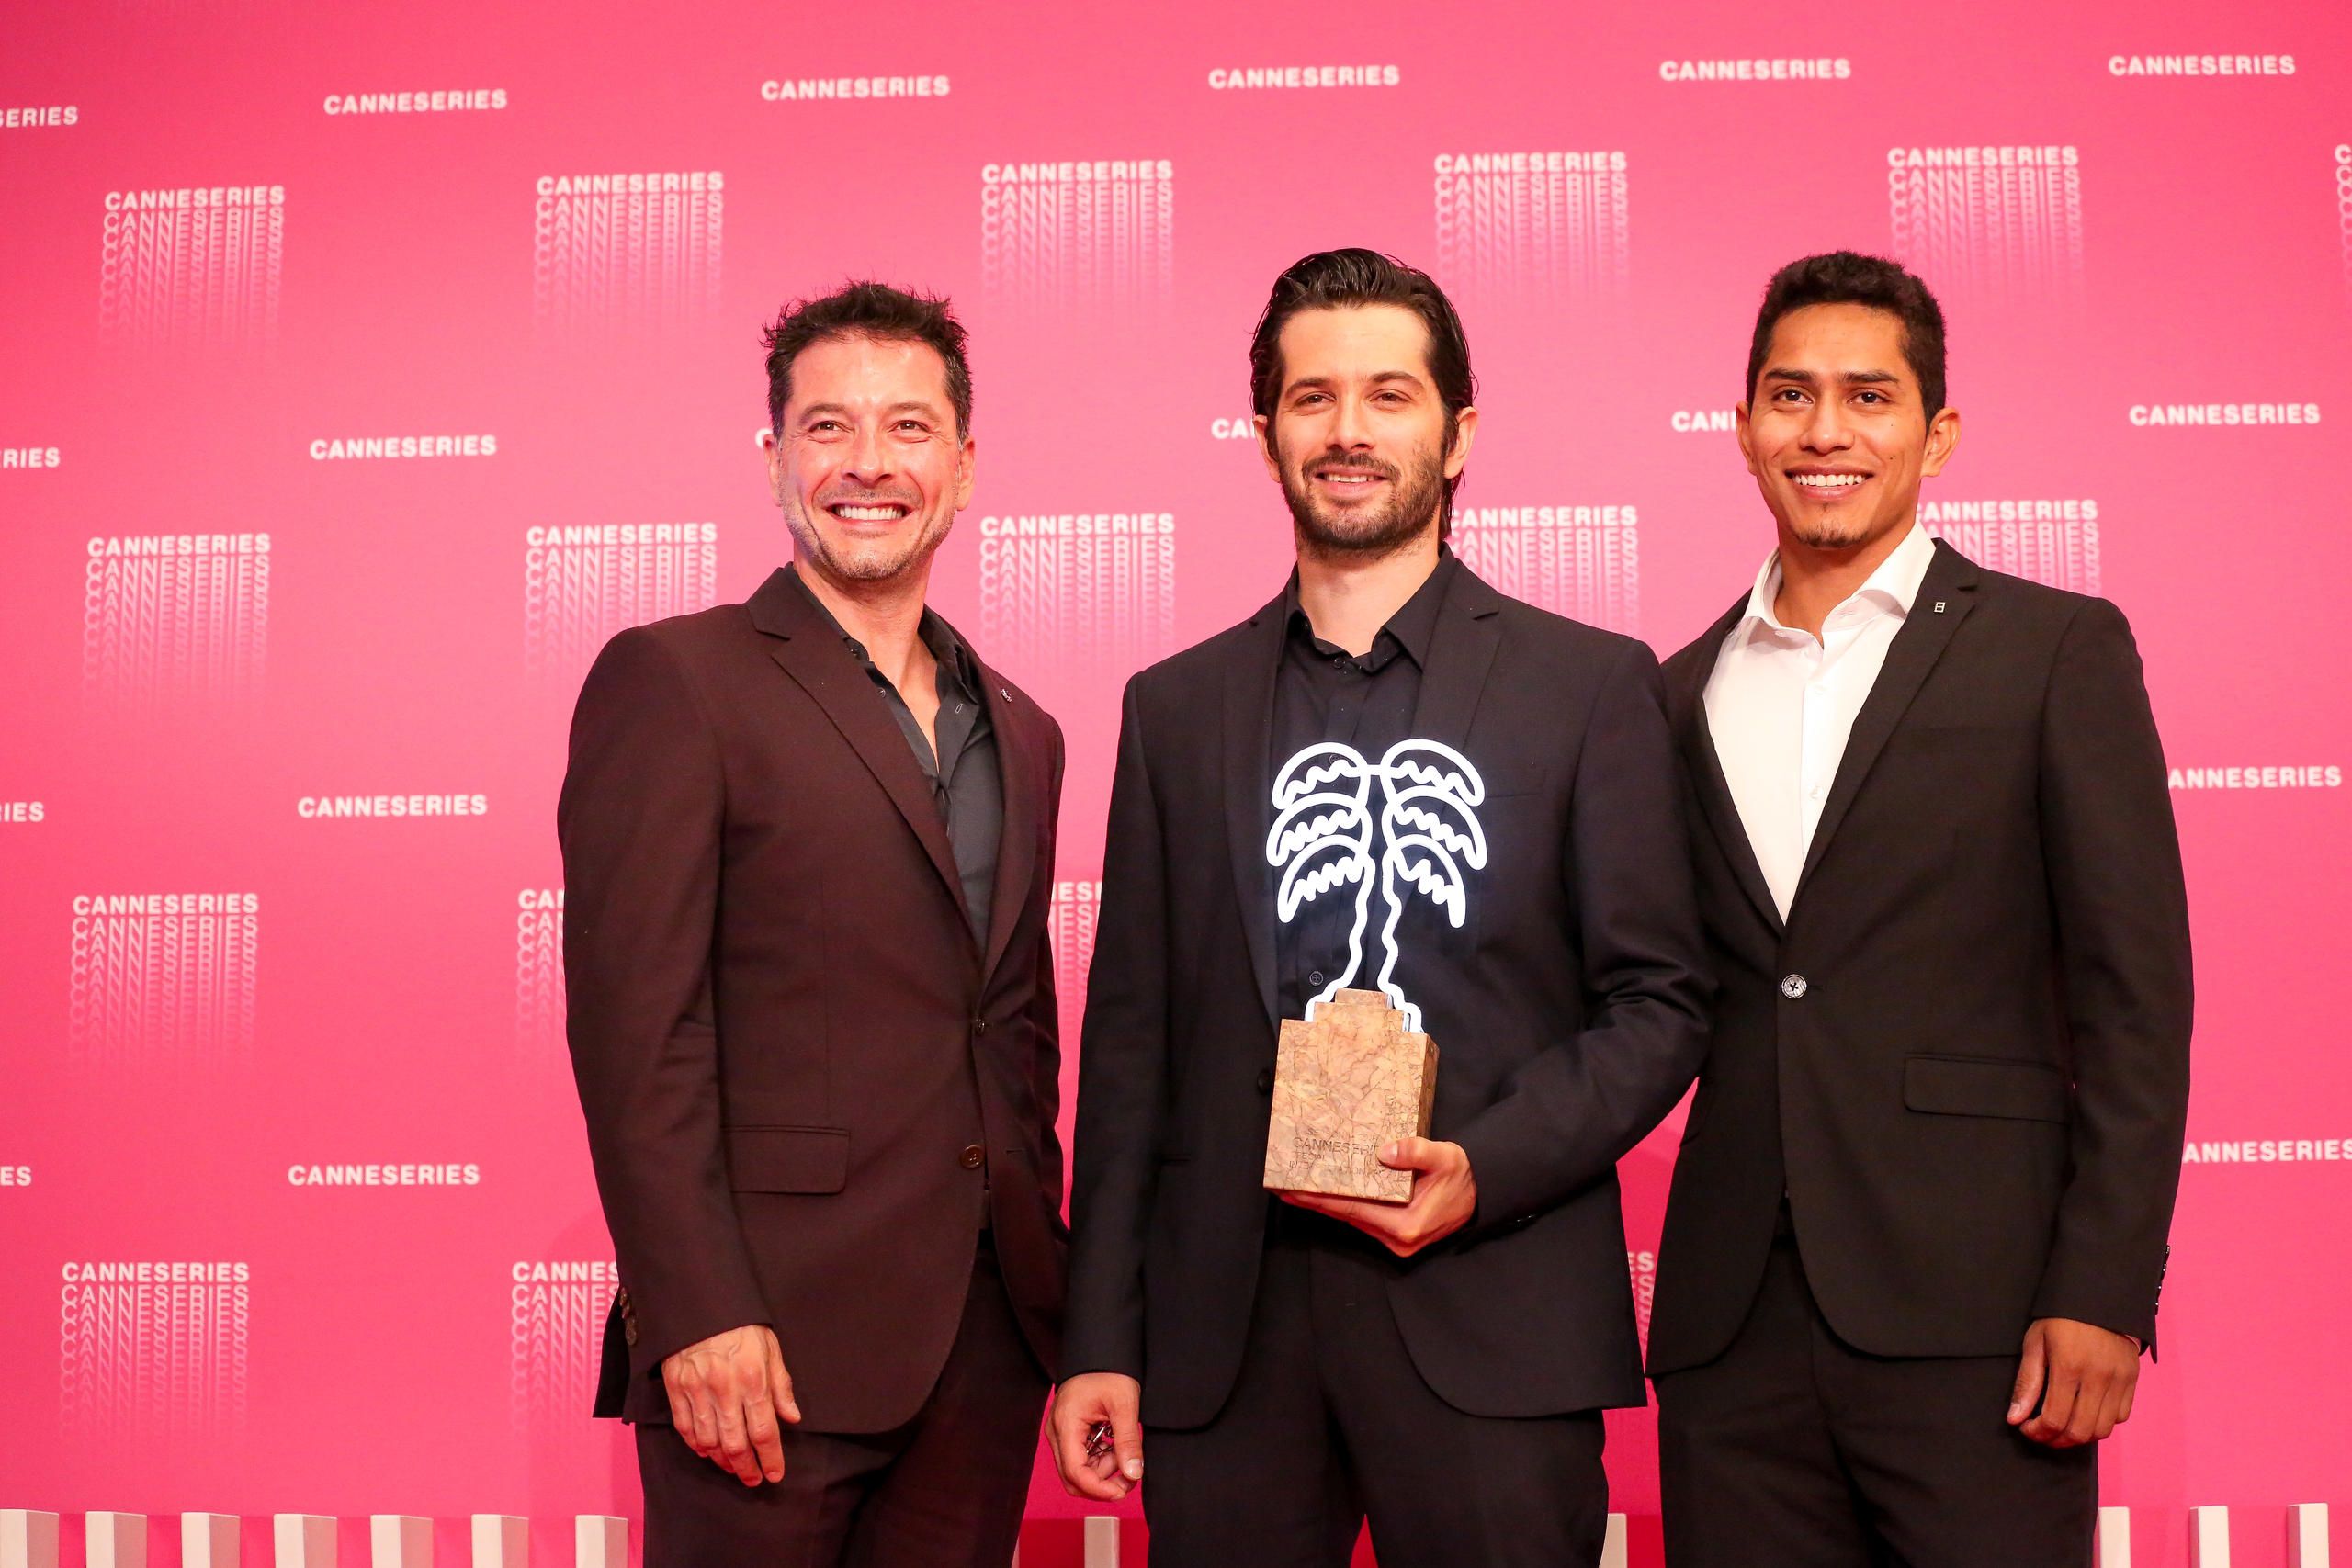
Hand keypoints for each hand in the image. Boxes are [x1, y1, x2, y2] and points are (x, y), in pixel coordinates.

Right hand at [662, 1324, 799, 1484]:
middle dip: (746, 1468)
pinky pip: (685, 1428)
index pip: (764, 1431)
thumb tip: (792, 1417)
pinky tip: (707, 1451)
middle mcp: (724, 1390)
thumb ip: (781, 1385)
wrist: (700, 1303)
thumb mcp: (770, 1348)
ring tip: (733, 1467)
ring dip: (722, 1461)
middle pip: (735, 1444)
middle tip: (753, 1479)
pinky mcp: (676, 1389)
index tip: (775, 1474)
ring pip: (709, 1442)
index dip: (771, 1458)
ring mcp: (697, 1391)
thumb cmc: (740, 1325)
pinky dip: (697, 1446)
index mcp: (752, 1379)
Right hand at [1050, 1372, 1143, 1500]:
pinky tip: (1113, 1444)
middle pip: (1072, 1478)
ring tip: (1123, 1448)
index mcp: (1066, 1425)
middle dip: (1102, 1483)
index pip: (1075, 1472)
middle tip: (1129, 1474)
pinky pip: (1080, 1458)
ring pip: (1077, 1470)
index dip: (1098, 1489)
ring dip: (1103, 1469)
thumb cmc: (1109, 1371)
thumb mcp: (1124, 1404)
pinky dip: (1099, 1459)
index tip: (1122, 1491)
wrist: (1100, 1351)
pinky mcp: (1067, 1433)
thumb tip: (1134, 1474)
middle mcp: (1057, 1433)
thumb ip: (1128, 1441)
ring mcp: (1060, 1433)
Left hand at [1278, 1137, 1477, 1257]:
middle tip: (1283, 1187)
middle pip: (1346, 1217)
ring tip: (1297, 1188)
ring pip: (1352, 1219)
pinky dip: (1343, 1206)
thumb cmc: (1462, 1176)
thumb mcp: (1444, 1157)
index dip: (1321, 1199)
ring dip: (1326, 1204)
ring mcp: (1395, 1240)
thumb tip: (1385, 1151)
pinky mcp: (1395, 1234)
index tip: (1293, 1190)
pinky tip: (1325, 1193)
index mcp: (1406, 1225)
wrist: (1479, 1193)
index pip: (1353, 1209)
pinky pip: (1362, 1218)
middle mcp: (1397, 1238)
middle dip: (1314, 1202)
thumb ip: (1416, 1152)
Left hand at [2007, 1317, 2139, 1446]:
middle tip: (2042, 1432)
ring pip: (2102, 1430)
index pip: (2055, 1419)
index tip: (2025, 1428)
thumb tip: (2015, 1418)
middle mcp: (2098, 1378)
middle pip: (2080, 1431)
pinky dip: (2102, 1422)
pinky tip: (2085, 1412)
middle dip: (2056, 1439)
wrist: (2098, 1296)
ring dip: (2080, 1435)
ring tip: (2062, 1426)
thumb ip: (2027, 1383)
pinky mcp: (2132, 1379)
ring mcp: (2119, 1380)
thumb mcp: (2035, 1343)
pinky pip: (2121, 1416)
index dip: (2038, 1432)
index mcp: (2069, 1367)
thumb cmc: (2060, 1318)